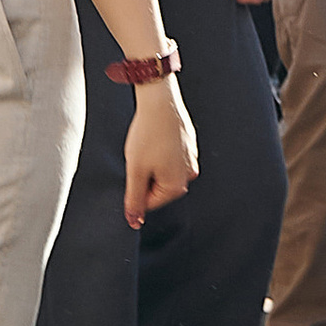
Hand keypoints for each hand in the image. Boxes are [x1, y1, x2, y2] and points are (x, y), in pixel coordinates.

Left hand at [122, 74, 197, 225]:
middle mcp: (189, 175)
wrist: (161, 102)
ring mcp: (192, 159)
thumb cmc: (147, 135)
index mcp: (177, 186)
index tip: (132, 169)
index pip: (149, 202)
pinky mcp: (190, 144)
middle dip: (145, 175)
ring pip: (164, 170)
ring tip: (147, 144)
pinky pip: (171, 155)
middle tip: (139, 155)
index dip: (135, 187)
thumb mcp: (136, 171)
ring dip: (152, 162)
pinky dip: (160, 150)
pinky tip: (155, 137)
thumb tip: (134, 223)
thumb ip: (134, 200)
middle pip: (158, 187)